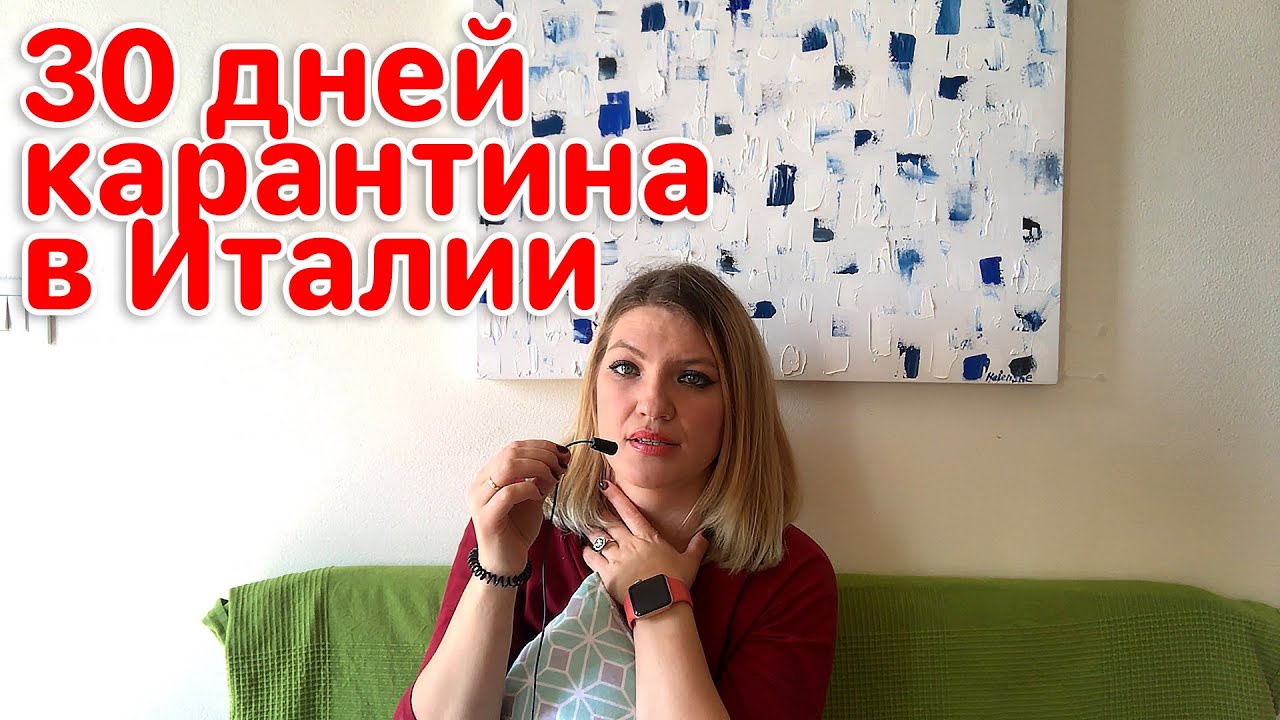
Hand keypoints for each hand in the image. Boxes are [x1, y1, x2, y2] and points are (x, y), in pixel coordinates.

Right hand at [467, 440, 569, 575]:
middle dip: (542, 456)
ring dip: (537, 468)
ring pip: (507, 468)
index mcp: (487, 476)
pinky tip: (539, 496)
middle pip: (510, 453)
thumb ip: (541, 478)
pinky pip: (508, 493)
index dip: (540, 446)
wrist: (506, 563)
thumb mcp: (534, 498)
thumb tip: (558, 459)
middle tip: (562, 466)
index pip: (512, 448)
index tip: (563, 454)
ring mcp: (479, 500)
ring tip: (553, 478)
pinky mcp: (485, 518)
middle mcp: (479, 484)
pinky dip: (528, 489)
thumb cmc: (517, 530)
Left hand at [581, 479, 709, 604]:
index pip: (629, 512)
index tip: (605, 485)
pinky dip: (586, 553)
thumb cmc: (676, 581)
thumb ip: (697, 545)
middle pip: (609, 523)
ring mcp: (617, 558)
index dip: (616, 497)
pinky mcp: (607, 574)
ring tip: (585, 528)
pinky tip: (584, 550)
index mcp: (647, 537)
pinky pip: (591, 559)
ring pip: (597, 539)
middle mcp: (629, 544)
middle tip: (588, 505)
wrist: (661, 602)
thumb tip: (707, 533)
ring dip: (591, 533)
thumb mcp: (690, 561)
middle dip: (598, 512)